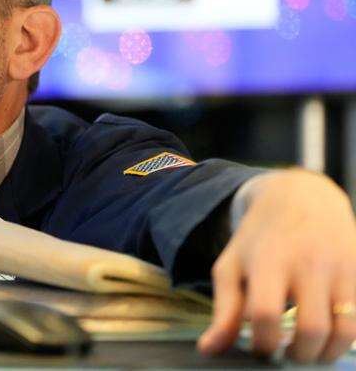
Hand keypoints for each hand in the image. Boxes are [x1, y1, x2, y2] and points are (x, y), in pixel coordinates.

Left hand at [198, 169, 355, 362]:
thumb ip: (223, 309)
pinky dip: (347, 338)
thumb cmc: (260, 238)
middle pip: (310, 329)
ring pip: (344, 332)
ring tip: (309, 351)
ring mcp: (341, 267)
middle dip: (298, 355)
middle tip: (287, 353)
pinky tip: (328, 334)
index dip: (263, 343)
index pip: (265, 314)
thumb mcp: (232, 265)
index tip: (261, 348)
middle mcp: (308, 263)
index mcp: (269, 260)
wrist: (302, 196)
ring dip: (326, 354)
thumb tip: (208, 350)